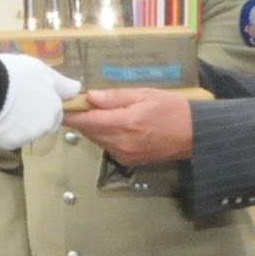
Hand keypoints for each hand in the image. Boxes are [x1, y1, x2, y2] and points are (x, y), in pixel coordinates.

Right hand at [0, 54, 84, 151]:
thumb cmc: (14, 73)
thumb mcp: (40, 70)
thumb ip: (60, 83)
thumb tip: (77, 88)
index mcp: (54, 106)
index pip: (56, 111)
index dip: (43, 103)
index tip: (30, 96)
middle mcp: (46, 124)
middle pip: (43, 124)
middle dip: (33, 117)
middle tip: (15, 102)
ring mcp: (29, 135)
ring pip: (27, 132)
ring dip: (19, 124)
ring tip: (2, 107)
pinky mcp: (12, 143)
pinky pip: (10, 138)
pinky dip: (5, 131)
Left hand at [64, 88, 193, 165]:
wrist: (194, 135)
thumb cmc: (172, 109)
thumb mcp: (145, 94)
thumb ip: (116, 97)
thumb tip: (91, 97)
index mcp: (124, 124)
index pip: (87, 120)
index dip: (71, 113)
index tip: (61, 103)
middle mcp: (121, 143)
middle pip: (88, 131)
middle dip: (80, 118)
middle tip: (75, 103)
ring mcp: (123, 155)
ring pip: (96, 139)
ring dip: (91, 127)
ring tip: (93, 111)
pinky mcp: (128, 161)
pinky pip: (107, 146)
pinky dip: (103, 135)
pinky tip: (110, 124)